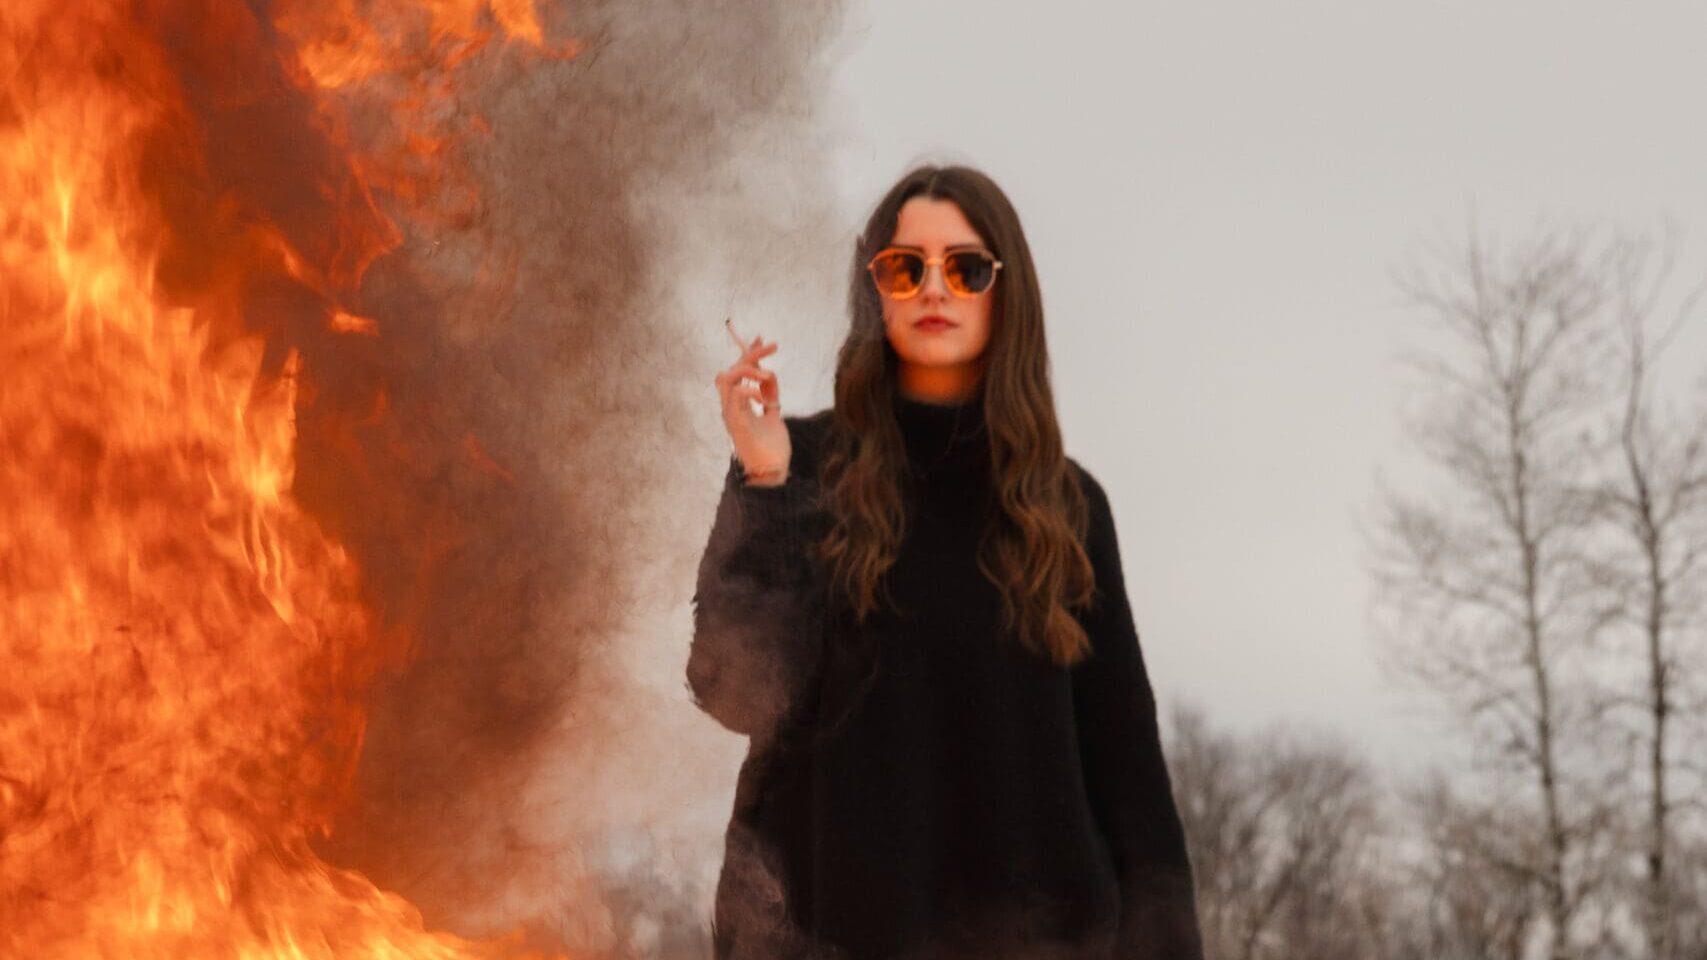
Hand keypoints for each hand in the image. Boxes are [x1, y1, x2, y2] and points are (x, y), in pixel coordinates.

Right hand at [715, 330, 789, 483]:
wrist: (771, 474)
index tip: (761, 339)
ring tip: (766, 375)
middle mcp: (731, 407)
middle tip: (773, 346)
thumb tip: (771, 377)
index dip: (748, 353)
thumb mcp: (773, 415)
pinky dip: (749, 390)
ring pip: (727, 378)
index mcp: (738, 405)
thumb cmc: (771, 449)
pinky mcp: (737, 423)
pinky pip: (735, 395)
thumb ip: (770, 397)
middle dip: (751, 354)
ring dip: (748, 370)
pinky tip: (763, 398)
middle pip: (732, 369)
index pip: (739, 372)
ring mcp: (731, 414)